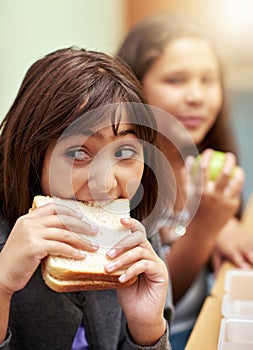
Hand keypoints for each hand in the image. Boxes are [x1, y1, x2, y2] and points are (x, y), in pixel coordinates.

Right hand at [0, 203, 97, 297]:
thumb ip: (41, 231)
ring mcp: (32, 234)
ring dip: (82, 240)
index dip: (69, 211)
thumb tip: (64, 232)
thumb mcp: (26, 239)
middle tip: (94, 231)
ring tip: (92, 246)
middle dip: (82, 225)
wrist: (1, 275)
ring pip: (65, 233)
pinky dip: (73, 251)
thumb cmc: (16, 260)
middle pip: (63, 219)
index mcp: (28, 218)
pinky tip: (81, 256)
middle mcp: (30, 223)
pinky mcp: (35, 247)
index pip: (52, 207)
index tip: (82, 217)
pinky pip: (60, 247)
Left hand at [105, 218, 167, 345]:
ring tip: (109, 268)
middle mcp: (150, 255)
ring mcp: (157, 263)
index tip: (120, 220)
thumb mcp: (119, 275)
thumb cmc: (129, 295)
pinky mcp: (161, 273)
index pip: (138, 233)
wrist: (140, 317)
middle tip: (108, 254)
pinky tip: (121, 279)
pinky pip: (145, 265)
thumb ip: (116, 262)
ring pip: (140, 252)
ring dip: (123, 259)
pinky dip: (131, 270)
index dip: (131, 224)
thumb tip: (100, 252)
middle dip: (122, 244)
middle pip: (139, 239)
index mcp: (141, 253)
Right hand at [184, 149, 244, 231]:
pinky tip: (237, 181)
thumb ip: (186, 176)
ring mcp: (224, 202)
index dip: (207, 157)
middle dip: (229, 161)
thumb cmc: (192, 210)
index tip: (209, 151)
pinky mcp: (232, 207)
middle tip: (229, 155)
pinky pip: (236, 192)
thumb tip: (189, 159)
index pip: (203, 169)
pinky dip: (237, 185)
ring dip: (238, 172)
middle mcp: (213, 196)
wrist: (202, 231)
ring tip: (238, 168)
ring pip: (236, 182)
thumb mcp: (187, 194)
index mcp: (200, 191)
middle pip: (224, 174)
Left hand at [212, 218, 252, 272]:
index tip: (246, 269)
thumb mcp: (216, 253)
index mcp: (231, 250)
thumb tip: (214, 279)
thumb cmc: (220, 242)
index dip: (242, 264)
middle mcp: (240, 246)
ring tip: (252, 263)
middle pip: (250, 256)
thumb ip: (217, 266)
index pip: (238, 259)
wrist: (225, 226)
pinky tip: (252, 255)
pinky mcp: (252, 238)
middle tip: (252, 273)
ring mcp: (248, 241)